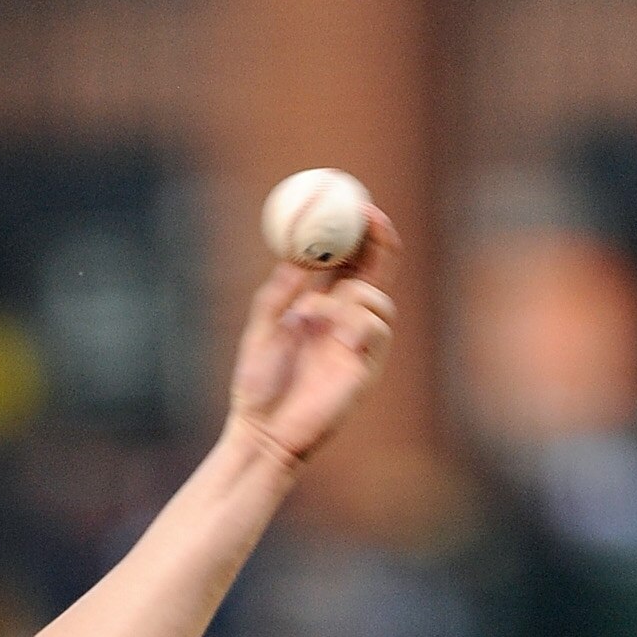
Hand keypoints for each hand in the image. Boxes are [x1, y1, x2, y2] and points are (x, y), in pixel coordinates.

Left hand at [225, 208, 399, 472]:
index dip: (353, 232)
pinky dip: (360, 321)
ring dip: (359, 291)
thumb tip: (297, 254)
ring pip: (379, 299)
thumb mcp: (261, 328)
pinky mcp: (365, 368)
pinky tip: (338, 333)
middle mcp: (343, 321)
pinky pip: (377, 330)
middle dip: (378, 239)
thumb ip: (279, 292)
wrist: (263, 432)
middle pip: (373, 271)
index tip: (350, 203)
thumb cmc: (256, 385)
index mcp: (319, 306)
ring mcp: (356, 344)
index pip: (346, 261)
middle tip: (371, 214)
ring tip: (322, 310)